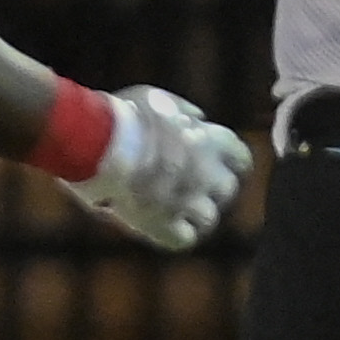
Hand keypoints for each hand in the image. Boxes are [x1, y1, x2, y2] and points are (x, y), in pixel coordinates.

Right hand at [60, 86, 251, 251]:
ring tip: (173, 211)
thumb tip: (199, 118)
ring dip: (194, 217)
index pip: (241, 160)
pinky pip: (184, 239)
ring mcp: (186, 199)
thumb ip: (184, 111)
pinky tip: (160, 226)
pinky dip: (174, 236)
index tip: (214, 167)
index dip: (229, 166)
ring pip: (209, 218)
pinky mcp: (161, 223)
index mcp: (211, 140)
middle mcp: (207, 171)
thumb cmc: (124, 115)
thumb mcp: (161, 100)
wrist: (98, 142)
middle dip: (211, 193)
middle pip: (228, 191)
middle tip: (189, 191)